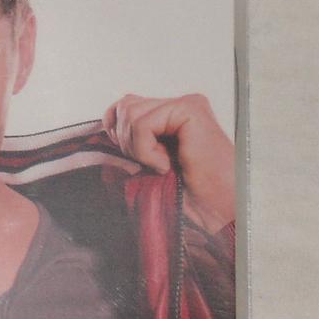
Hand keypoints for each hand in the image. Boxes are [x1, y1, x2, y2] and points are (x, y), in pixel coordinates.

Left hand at [103, 93, 235, 231]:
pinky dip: (146, 150)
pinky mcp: (191, 110)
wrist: (218, 213)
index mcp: (170, 116)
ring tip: (161, 166)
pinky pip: (144, 123)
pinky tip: (166, 165)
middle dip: (126, 141)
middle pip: (125, 105)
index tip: (136, 160)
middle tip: (151, 166)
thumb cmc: (187, 197)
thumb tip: (100, 127)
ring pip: (130, 112)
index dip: (117, 133)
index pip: (125, 106)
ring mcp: (187, 105)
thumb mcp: (146, 165)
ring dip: (138, 148)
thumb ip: (130, 141)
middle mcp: (179, 105)